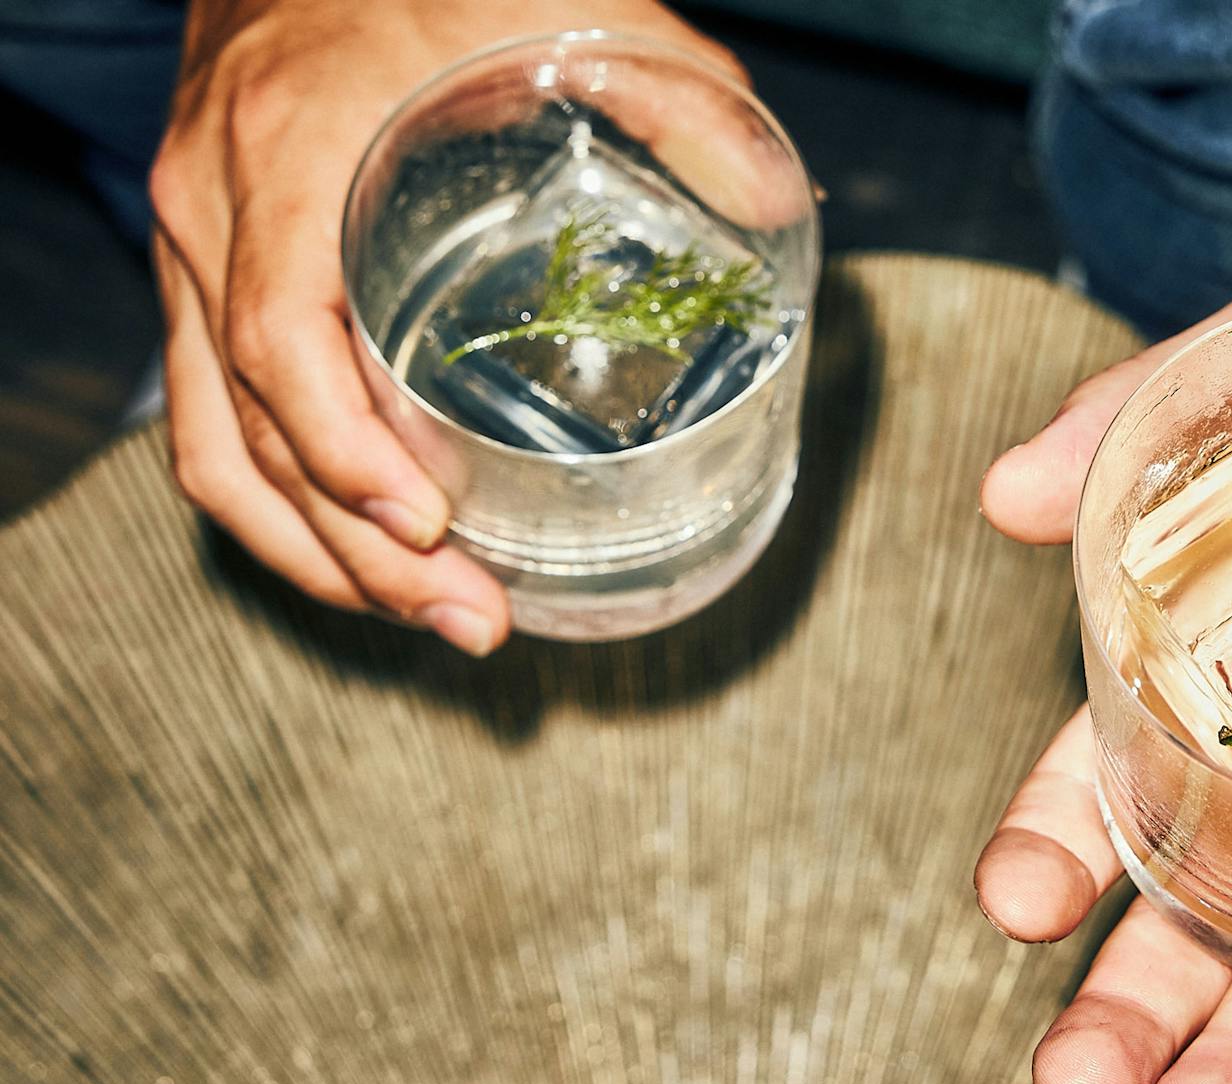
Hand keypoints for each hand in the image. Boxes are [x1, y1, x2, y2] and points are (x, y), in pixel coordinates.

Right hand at [151, 0, 747, 653]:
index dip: (342, 450)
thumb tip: (786, 199)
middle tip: (471, 623)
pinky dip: (282, 510)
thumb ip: (676, 92)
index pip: (278, 335)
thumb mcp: (562, 2)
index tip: (427, 525)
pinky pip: (210, 424)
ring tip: (431, 619)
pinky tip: (366, 557)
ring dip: (316, 558)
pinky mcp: (205, 284)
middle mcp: (217, 218)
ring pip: (216, 452)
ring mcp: (196, 257)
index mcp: (289, 154)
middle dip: (357, 553)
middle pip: (251, 430)